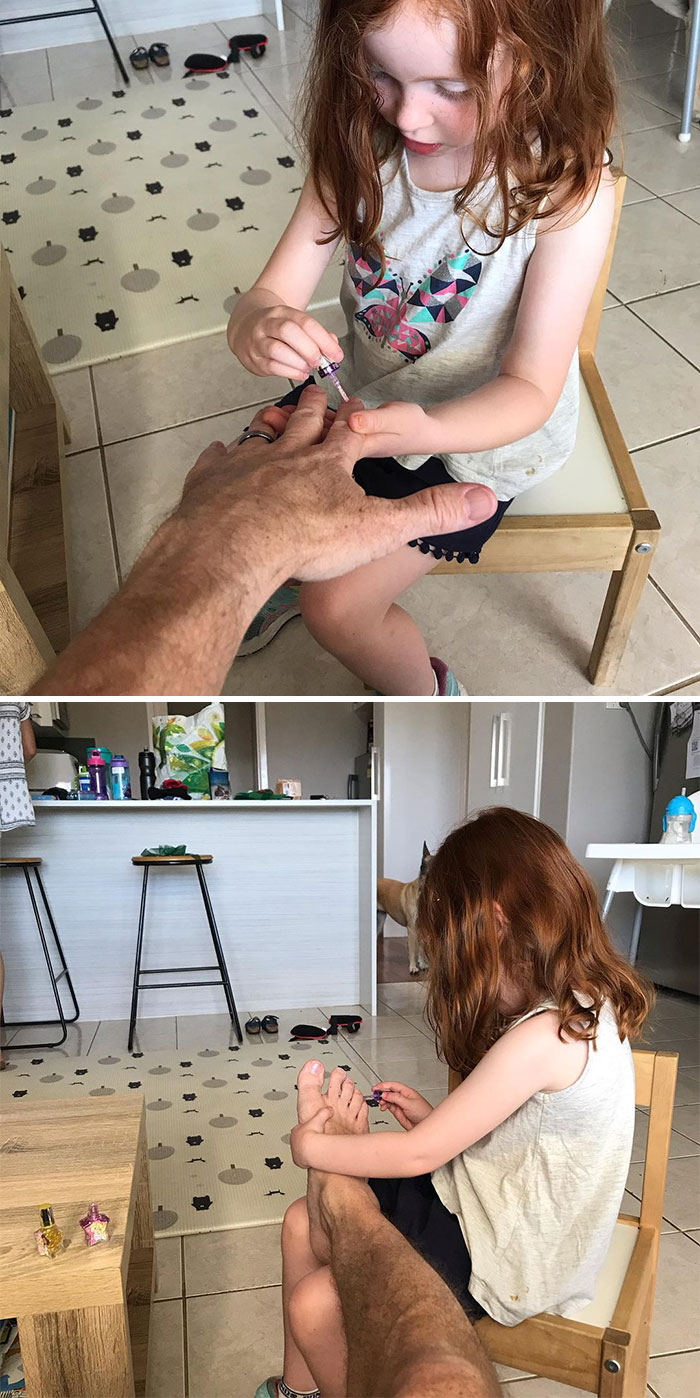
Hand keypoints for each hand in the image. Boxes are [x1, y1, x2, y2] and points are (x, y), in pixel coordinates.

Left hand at [178, 385, 497, 585]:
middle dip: (313, 408)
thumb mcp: (380, 529)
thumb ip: (430, 512)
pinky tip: (219, 454)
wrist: (233, 547)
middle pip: (304, 423)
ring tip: (270, 420)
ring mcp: (245, 464)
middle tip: (314, 392)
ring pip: (259, 436)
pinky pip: (216, 462)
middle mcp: (287, 454)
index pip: (350, 434)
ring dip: (268, 428)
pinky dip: (220, 457)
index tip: (359, 406)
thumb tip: (484, 498)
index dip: (357, 421)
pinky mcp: (210, 482)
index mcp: (329, 463)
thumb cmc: (307, 539)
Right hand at [230, 302, 343, 379]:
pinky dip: (291, 372)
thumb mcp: (295, 323)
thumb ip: (316, 334)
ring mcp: (258, 342)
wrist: (245, 327)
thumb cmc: (275, 328)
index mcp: (281, 312)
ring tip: (309, 367)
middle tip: (320, 361)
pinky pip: (272, 367)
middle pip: (288, 332)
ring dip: (299, 363)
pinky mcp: (254, 360)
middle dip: (309, 349)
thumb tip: (333, 346)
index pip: (305, 322)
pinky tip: (301, 373)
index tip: (336, 354)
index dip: (323, 340)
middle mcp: (267, 324)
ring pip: (277, 351)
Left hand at [290, 1109, 331, 1167]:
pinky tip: (311, 1159)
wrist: (310, 1149)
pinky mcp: (298, 1161)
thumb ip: (324, 1112)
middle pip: (298, 1141)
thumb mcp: (319, 1119)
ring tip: (312, 1151)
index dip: (306, 1130)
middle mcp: (293, 1141)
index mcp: (296, 1130)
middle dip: (304, 1141)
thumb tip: (329, 1109)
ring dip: (304, 1151)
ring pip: (298, 1151)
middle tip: (313, 1142)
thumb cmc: (312, 1135)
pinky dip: (306, 1159)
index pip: (299, 1129)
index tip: (311, 1132)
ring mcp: (295, 1151)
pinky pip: (301, 1160)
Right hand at [374, 1081, 433, 1129]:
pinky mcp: (397, 1112)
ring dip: (382, 1100)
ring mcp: (399, 1104)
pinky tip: (383, 1107)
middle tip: (375, 1095)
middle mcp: (402, 1097)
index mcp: (407, 1092)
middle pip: (389, 1091)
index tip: (376, 1088)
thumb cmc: (423, 1112)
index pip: (393, 1085)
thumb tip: (385, 1094)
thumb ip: (396, 1098)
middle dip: (381, 1092)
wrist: (425, 1125)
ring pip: (387, 1099)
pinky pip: (388, 1106)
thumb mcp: (409, 1103)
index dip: (384, 1085)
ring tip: (381, 1103)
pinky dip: (384, 1106)